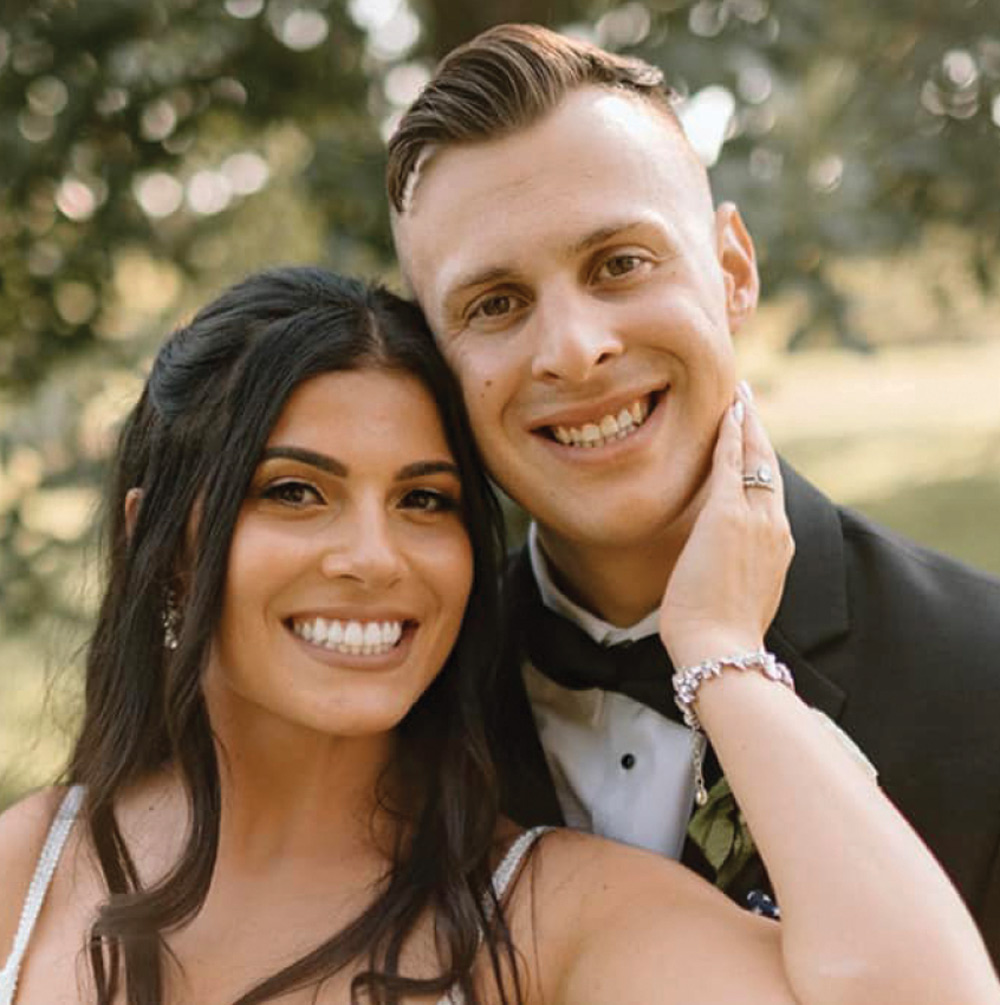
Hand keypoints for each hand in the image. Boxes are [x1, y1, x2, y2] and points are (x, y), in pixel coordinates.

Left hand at [659, 385, 793, 668]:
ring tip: (739, 395)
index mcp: (778, 548)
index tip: (753, 440)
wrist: (720, 650)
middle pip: (769, 468)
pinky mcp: (729, 516)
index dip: (762, 463)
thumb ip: (737, 571)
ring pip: (754, 459)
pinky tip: (727, 412)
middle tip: (748, 400)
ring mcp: (756, 520)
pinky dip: (730, 435)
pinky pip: (731, 464)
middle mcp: (775, 528)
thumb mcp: (739, 597)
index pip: (769, 493)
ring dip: (746, 424)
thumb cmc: (719, 634)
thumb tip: (718, 567)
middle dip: (758, 432)